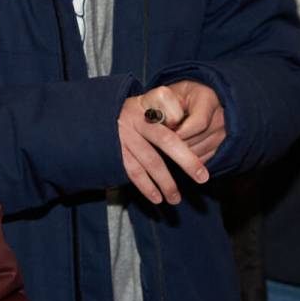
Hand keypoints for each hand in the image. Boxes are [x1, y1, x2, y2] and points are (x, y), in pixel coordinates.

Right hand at [118, 83, 218, 204]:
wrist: (97, 116)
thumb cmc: (136, 112)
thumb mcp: (150, 101)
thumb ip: (169, 109)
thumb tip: (186, 126)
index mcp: (149, 102)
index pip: (171, 107)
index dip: (181, 118)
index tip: (195, 130)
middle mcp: (137, 118)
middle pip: (166, 140)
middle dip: (187, 160)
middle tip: (202, 177)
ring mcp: (125, 136)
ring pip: (151, 161)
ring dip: (166, 182)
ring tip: (176, 199)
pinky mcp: (116, 151)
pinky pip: (134, 172)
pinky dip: (146, 187)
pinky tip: (158, 198)